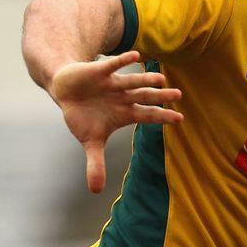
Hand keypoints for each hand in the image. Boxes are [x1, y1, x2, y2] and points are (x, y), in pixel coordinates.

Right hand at [51, 51, 183, 191]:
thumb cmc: (83, 116)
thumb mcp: (90, 143)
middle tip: (178, 95)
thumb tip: (96, 190)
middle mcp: (123, 97)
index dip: (162, 117)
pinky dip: (122, 61)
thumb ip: (96, 163)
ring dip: (144, 79)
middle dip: (160, 96)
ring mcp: (113, 84)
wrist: (66, 92)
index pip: (147, 115)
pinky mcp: (99, 72)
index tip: (180, 119)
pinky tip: (135, 55)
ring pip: (132, 81)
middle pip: (145, 96)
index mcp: (125, 113)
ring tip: (161, 78)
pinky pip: (112, 66)